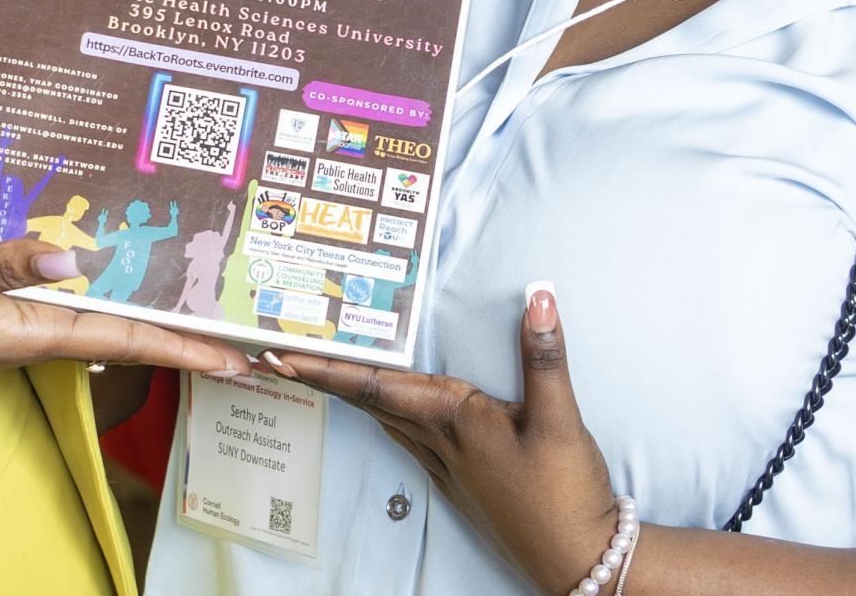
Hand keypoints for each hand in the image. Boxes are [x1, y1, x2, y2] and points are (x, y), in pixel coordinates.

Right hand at [0, 236, 248, 381]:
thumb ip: (0, 264)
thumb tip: (71, 256)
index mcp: (32, 332)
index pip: (125, 340)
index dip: (185, 346)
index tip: (238, 356)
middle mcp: (37, 333)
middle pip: (128, 336)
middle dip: (187, 336)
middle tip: (248, 335)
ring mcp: (23, 323)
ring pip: (104, 317)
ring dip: (153, 314)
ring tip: (205, 304)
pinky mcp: (8, 308)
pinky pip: (74, 302)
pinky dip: (109, 292)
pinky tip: (123, 273)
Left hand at [273, 288, 622, 592]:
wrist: (576, 557)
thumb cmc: (565, 493)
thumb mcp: (560, 419)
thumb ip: (544, 356)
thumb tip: (539, 297)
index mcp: (452, 420)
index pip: (375, 385)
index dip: (326, 369)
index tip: (282, 357)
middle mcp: (438, 442)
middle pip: (367, 400)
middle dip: (322, 377)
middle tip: (279, 355)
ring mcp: (445, 465)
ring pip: (384, 418)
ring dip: (349, 394)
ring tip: (319, 371)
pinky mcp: (458, 480)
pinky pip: (405, 437)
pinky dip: (382, 413)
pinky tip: (383, 410)